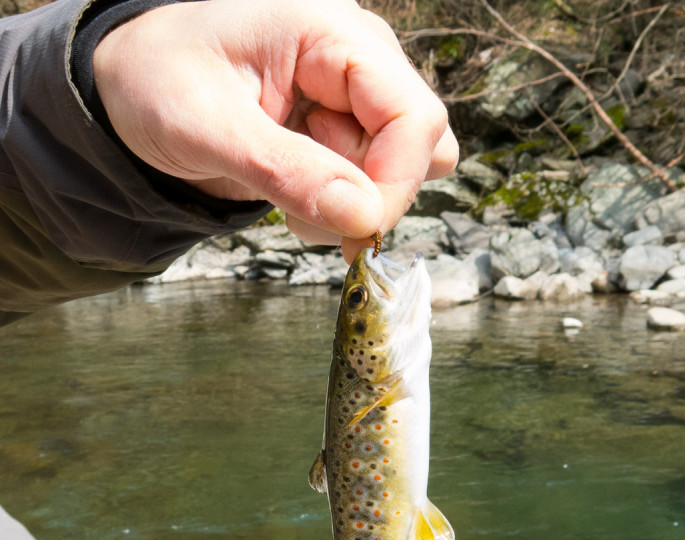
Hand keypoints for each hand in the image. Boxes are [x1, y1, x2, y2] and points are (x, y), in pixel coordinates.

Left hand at [93, 0, 457, 261]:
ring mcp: (358, 94)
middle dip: (369, 197)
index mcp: (330, 32)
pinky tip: (297, 189)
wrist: (136, 85)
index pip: (413, 116)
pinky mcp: (348, 127)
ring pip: (407, 168)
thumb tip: (365, 219)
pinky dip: (345, 203)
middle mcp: (359, 56)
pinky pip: (379, 180)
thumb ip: (284, 171)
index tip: (354, 233)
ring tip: (288, 190)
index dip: (395, 184)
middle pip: (420, 146)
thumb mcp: (205, 127)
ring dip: (357, 203)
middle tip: (299, 209)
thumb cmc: (157, 82)